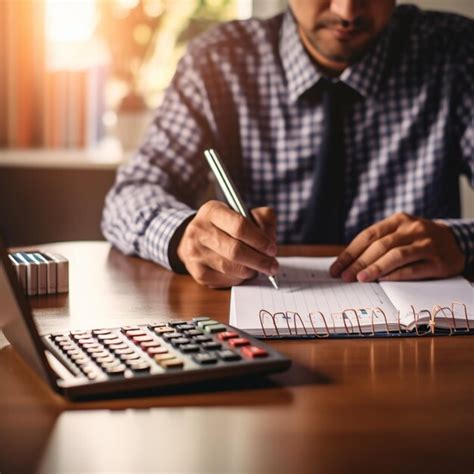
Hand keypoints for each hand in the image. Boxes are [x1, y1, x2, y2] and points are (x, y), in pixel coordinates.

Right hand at [177, 200, 277, 287]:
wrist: (198, 238)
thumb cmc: (226, 226)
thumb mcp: (244, 213)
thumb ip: (263, 220)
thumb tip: (270, 241)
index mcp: (213, 211)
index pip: (239, 226)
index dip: (260, 240)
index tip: (273, 249)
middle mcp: (199, 230)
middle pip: (235, 250)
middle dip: (259, 261)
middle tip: (272, 266)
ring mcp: (195, 252)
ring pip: (230, 268)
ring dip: (250, 271)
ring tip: (258, 268)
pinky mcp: (196, 271)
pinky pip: (224, 280)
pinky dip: (238, 279)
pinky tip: (242, 273)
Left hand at [329, 212, 464, 281]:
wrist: (456, 242)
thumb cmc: (417, 240)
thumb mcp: (400, 233)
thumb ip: (378, 244)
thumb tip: (348, 264)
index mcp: (398, 220)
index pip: (368, 236)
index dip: (350, 253)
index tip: (336, 268)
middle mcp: (412, 229)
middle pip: (380, 246)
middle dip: (359, 262)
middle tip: (344, 277)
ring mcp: (427, 244)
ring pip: (396, 255)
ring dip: (375, 268)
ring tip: (360, 279)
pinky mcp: (439, 261)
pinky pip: (414, 268)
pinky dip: (397, 275)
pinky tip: (383, 281)